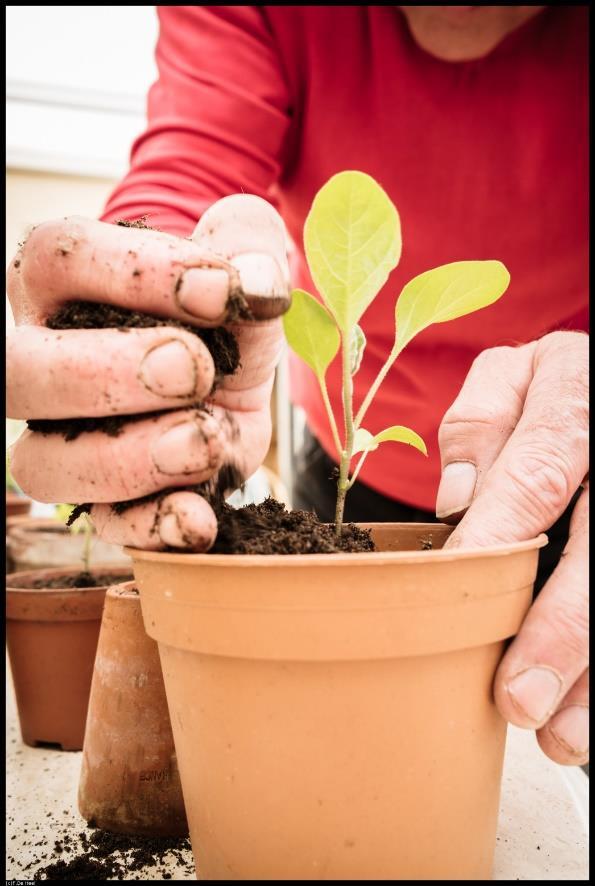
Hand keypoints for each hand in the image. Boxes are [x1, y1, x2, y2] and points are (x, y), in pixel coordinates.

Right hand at [7, 196, 289, 551]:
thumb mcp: (241, 265)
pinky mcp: (109, 500)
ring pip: (43, 465)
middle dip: (105, 373)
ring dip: (125, 458)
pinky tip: (199, 518)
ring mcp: (66, 440)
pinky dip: (151, 528)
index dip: (136, 272)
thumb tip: (258, 284)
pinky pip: (106, 526)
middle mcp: (45, 362)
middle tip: (193, 369)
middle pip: (17, 371)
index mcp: (65, 283)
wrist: (234, 379)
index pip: (59, 258)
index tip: (221, 291)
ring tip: (203, 440)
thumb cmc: (220, 311)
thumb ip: (249, 246)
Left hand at [436, 331, 587, 765]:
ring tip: (561, 736)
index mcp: (575, 399)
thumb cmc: (542, 387)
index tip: (461, 593)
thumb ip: (480, 423)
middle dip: (563, 629)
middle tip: (520, 701)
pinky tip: (585, 714)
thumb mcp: (509, 376)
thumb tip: (457, 497)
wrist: (593, 384)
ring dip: (594, 669)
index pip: (540, 469)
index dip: (501, 533)